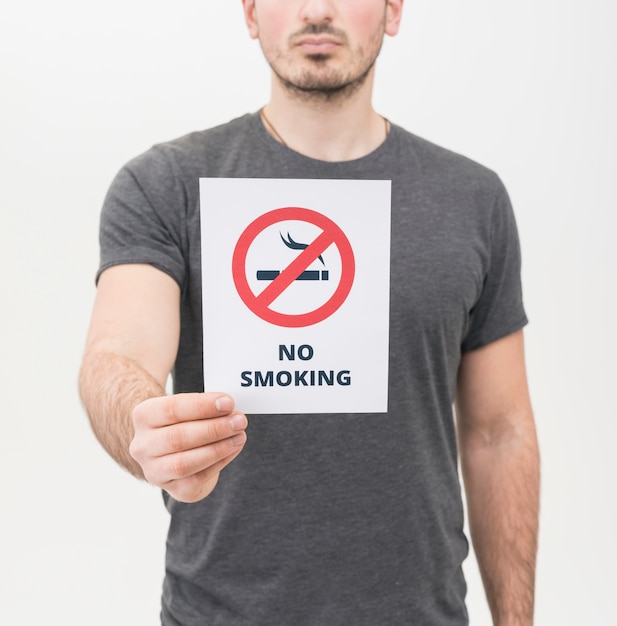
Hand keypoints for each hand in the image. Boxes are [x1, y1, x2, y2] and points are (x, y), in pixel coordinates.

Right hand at [129, 393, 247, 501]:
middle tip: (239, 420)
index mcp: (144, 416)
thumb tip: (229, 407)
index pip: (171, 409)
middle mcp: (142, 445)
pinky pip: (197, 479)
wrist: (174, 451)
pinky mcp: (172, 489)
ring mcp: (154, 470)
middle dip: (214, 428)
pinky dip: (219, 462)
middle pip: (178, 437)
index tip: (228, 402)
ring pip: (185, 463)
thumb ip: (205, 406)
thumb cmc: (184, 422)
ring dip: (218, 448)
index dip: (202, 406)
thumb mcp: (188, 408)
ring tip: (240, 436)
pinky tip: (234, 448)